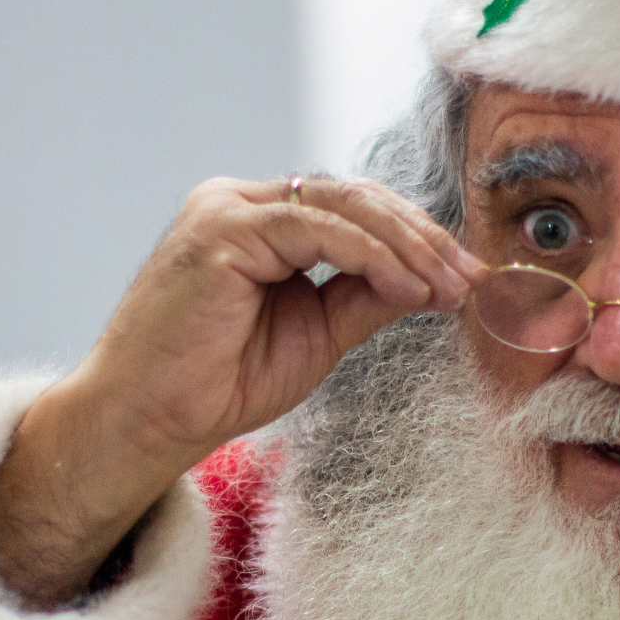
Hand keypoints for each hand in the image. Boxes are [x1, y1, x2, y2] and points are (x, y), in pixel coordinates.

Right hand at [0, 175, 482, 606]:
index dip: (413, 237)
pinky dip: (369, 255)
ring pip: (340, 205)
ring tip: (448, 285)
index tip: (464, 277)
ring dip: (406, 246)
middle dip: (421, 237)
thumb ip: (363, 298)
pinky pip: (314, 228)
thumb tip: (430, 281)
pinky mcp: (220, 229)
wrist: (149, 422)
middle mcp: (236, 202)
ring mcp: (224, 209)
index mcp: (255, 221)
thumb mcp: (315, 336)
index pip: (349, 209)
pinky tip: (405, 285)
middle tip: (470, 277)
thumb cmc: (215, 386)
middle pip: (352, 197)